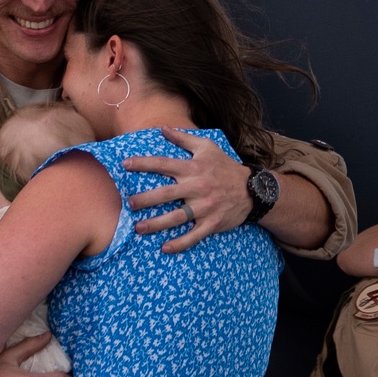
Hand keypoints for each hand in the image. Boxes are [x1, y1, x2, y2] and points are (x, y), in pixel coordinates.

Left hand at [123, 128, 250, 253]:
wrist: (253, 190)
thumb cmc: (225, 167)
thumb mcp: (207, 147)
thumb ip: (183, 138)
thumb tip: (162, 128)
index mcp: (193, 168)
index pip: (164, 164)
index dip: (143, 163)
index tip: (125, 164)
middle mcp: (197, 187)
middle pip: (166, 194)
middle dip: (145, 199)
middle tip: (129, 204)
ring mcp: (205, 207)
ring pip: (177, 217)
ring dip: (157, 224)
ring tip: (138, 228)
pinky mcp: (212, 223)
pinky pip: (194, 235)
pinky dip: (180, 243)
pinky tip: (165, 248)